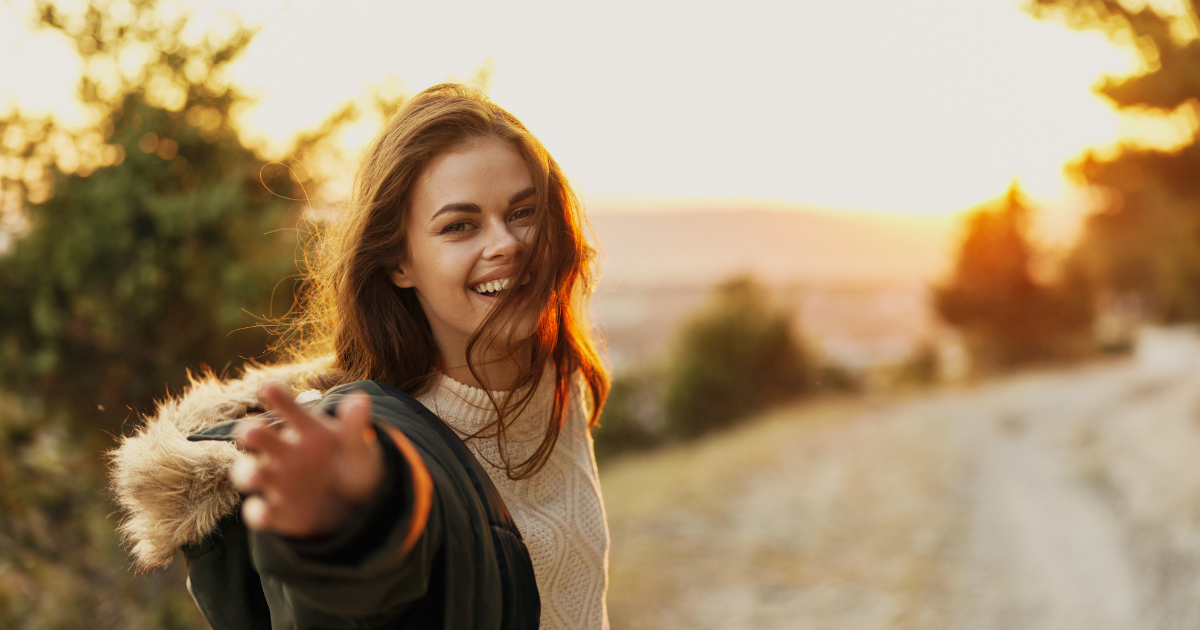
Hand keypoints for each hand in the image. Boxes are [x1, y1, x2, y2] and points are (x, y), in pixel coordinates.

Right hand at [230, 383, 384, 537]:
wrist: (358, 509)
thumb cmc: (355, 470)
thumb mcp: (360, 451)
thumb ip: (355, 427)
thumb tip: (359, 398)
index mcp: (307, 431)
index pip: (290, 409)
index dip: (278, 397)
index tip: (269, 387)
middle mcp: (285, 452)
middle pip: (258, 436)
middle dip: (250, 433)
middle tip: (250, 432)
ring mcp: (277, 481)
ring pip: (248, 472)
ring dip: (246, 472)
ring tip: (255, 476)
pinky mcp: (276, 510)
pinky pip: (259, 512)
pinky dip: (258, 513)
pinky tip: (264, 513)